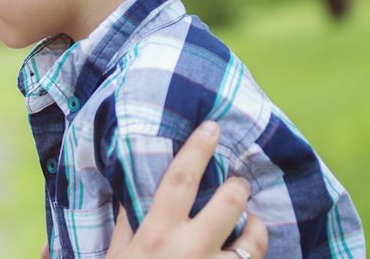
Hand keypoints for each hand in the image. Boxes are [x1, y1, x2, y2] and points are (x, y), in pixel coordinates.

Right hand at [104, 121, 267, 258]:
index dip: (198, 149)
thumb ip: (125, 225)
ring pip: (254, 238)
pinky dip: (253, 255)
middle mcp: (190, 249)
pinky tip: (246, 251)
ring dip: (256, 227)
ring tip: (251, 223)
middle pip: (228, 201)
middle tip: (237, 182)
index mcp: (156, 234)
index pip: (180, 180)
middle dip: (238, 186)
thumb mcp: (116, 257)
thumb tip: (130, 193)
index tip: (212, 127)